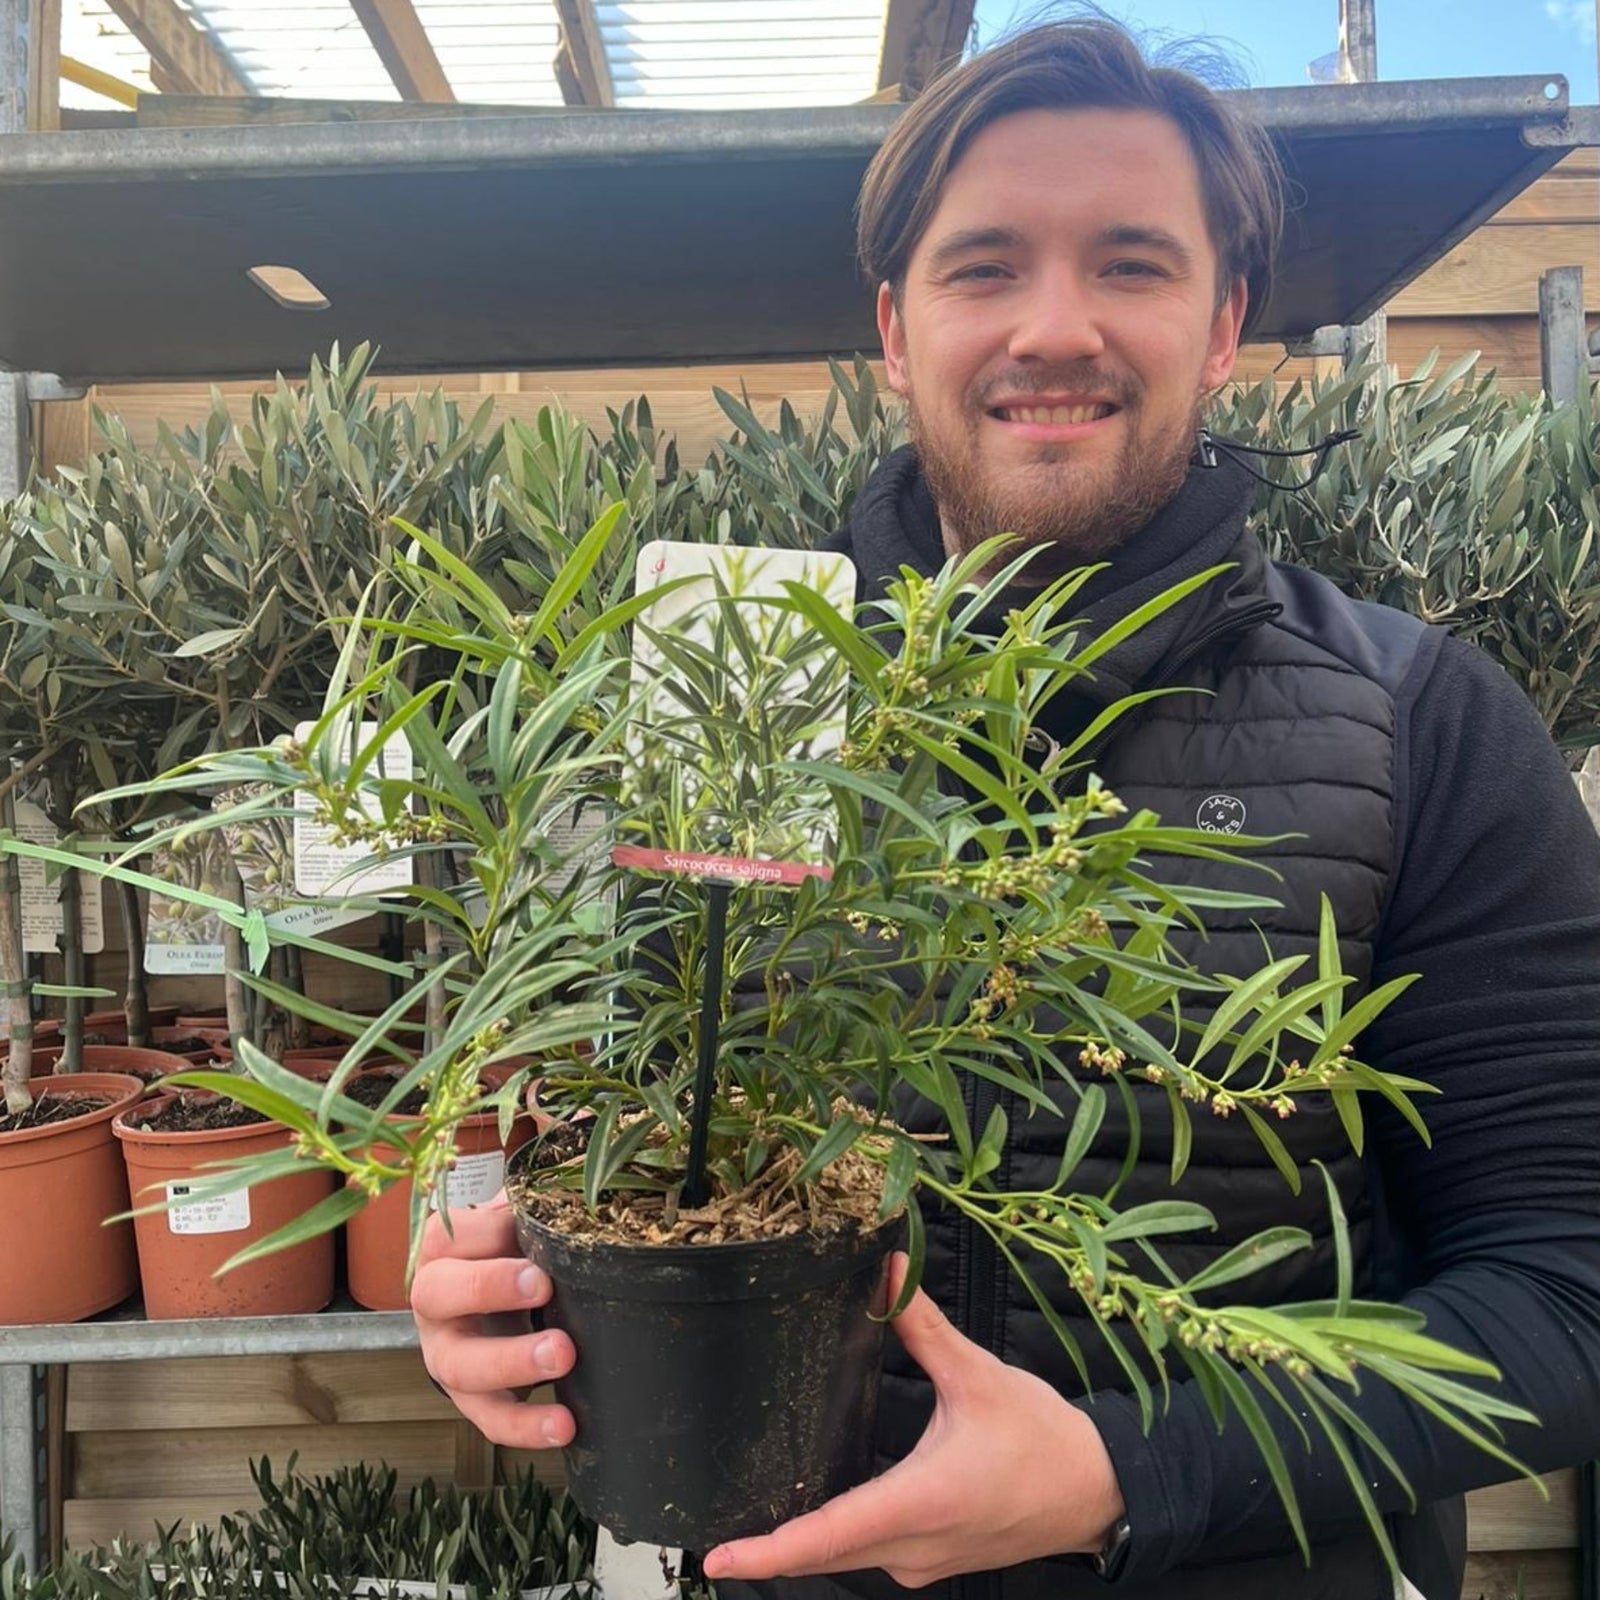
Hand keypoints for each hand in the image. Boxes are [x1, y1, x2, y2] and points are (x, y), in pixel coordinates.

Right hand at [409, 1188, 576, 1450]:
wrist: (486, 1305)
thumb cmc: (505, 1252)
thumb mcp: (509, 1225)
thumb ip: (528, 1208)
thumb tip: (571, 1192)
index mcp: (441, 1249)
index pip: (451, 1236)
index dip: (490, 1235)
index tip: (535, 1239)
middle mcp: (432, 1302)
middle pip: (440, 1295)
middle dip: (489, 1288)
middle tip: (543, 1287)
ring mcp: (446, 1354)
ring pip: (461, 1366)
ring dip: (512, 1362)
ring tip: (563, 1357)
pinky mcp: (470, 1398)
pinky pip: (489, 1418)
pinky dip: (524, 1426)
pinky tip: (563, 1426)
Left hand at [702, 1254, 1124, 1587]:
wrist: (1097, 1490)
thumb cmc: (1042, 1438)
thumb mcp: (977, 1375)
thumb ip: (922, 1326)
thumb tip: (888, 1269)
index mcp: (919, 1502)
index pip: (828, 1535)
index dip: (769, 1551)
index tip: (719, 1555)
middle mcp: (914, 1546)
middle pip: (825, 1554)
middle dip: (770, 1546)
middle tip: (717, 1528)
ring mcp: (924, 1563)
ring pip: (847, 1558)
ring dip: (805, 1542)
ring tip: (755, 1520)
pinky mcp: (934, 1561)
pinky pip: (872, 1554)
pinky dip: (840, 1538)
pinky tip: (821, 1508)